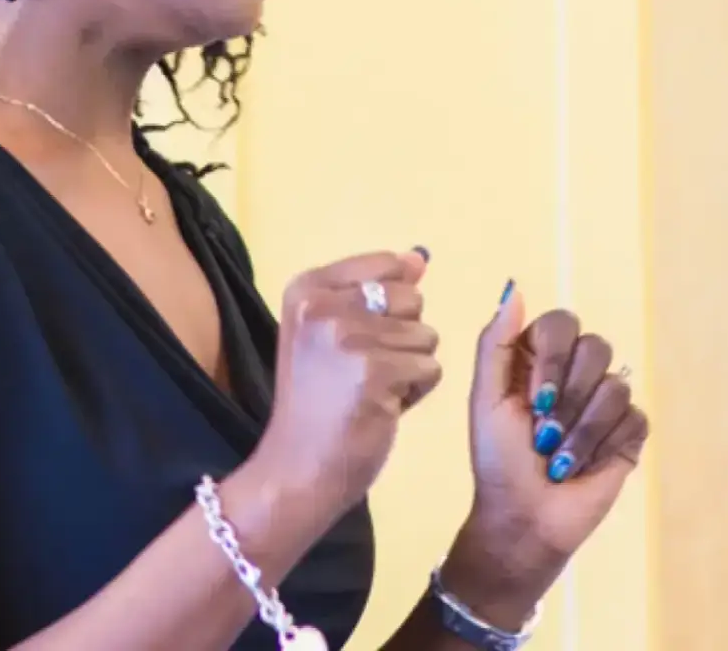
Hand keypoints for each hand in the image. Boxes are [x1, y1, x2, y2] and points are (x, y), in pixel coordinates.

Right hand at [244, 249, 442, 527]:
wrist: (297, 469)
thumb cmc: (315, 402)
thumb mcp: (330, 333)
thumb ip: (374, 291)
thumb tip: (419, 258)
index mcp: (306, 288)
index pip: (387, 265)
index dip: (389, 309)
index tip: (354, 343)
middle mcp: (322, 304)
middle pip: (412, 299)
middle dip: (402, 338)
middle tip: (363, 373)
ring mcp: (348, 337)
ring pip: (426, 335)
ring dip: (410, 368)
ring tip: (370, 391)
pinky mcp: (375, 371)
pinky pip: (431, 367)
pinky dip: (416, 393)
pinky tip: (381, 408)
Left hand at [439, 283, 648, 621]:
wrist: (523, 518)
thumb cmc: (498, 460)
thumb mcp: (485, 400)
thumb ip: (495, 343)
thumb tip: (514, 288)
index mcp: (538, 358)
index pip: (562, 323)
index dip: (552, 359)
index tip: (532, 400)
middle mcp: (574, 373)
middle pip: (596, 347)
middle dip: (567, 398)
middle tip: (544, 434)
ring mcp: (604, 402)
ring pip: (615, 386)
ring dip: (581, 431)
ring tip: (558, 459)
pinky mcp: (629, 432)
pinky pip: (634, 417)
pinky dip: (603, 446)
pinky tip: (584, 466)